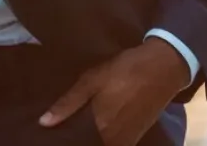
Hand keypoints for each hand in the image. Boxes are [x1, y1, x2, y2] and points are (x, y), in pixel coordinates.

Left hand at [40, 39, 190, 145]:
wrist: (163, 67)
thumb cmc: (124, 70)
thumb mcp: (92, 80)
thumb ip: (68, 103)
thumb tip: (43, 123)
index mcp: (100, 128)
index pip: (77, 143)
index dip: (66, 140)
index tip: (54, 136)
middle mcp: (114, 141)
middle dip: (77, 140)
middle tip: (64, 131)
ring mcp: (127, 141)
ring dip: (90, 141)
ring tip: (77, 129)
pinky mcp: (136, 137)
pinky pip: (115, 145)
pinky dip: (104, 140)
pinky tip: (95, 129)